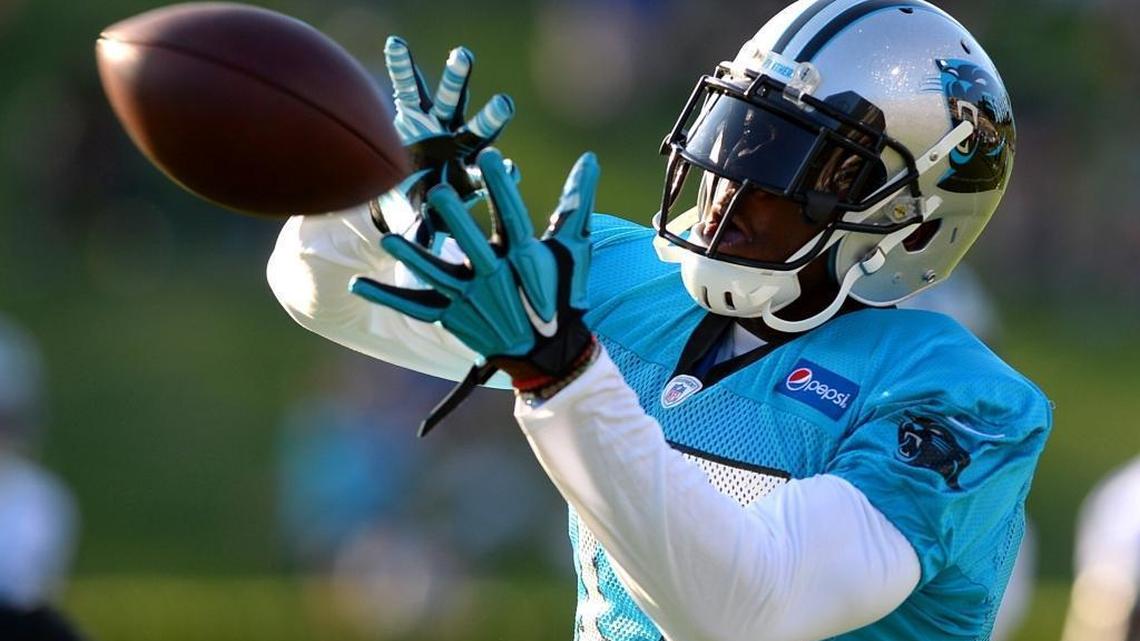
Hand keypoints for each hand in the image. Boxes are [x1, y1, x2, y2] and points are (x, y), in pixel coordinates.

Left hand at [352, 148, 599, 387]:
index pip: (512, 216)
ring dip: (415, 256)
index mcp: (525, 257)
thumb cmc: (562, 291)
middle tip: (439, 192)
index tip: (489, 156)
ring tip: (391, 237)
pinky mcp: (451, 317)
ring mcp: (470, 300)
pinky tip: (357, 283)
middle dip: (457, 220)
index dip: (501, 186)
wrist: (549, 350)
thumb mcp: (573, 246)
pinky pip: (414, 307)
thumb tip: (590, 158)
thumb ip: (577, 201)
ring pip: (439, 275)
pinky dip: (386, 297)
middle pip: (473, 246)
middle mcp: (496, 278)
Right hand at [381, 36, 516, 237]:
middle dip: (491, 118)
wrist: (398, 191)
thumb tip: (427, 254)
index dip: (499, 174)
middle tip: (506, 105)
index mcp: (468, 176)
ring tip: (464, 55)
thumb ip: (426, 235)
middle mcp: (457, 146)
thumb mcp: (424, 226)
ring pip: (449, 100)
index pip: (487, 176)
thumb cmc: (419, 212)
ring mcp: (436, 126)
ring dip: (456, 78)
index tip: (512, 170)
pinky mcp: (411, 113)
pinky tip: (396, 44)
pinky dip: (402, 66)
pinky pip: (407, 87)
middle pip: (478, 130)